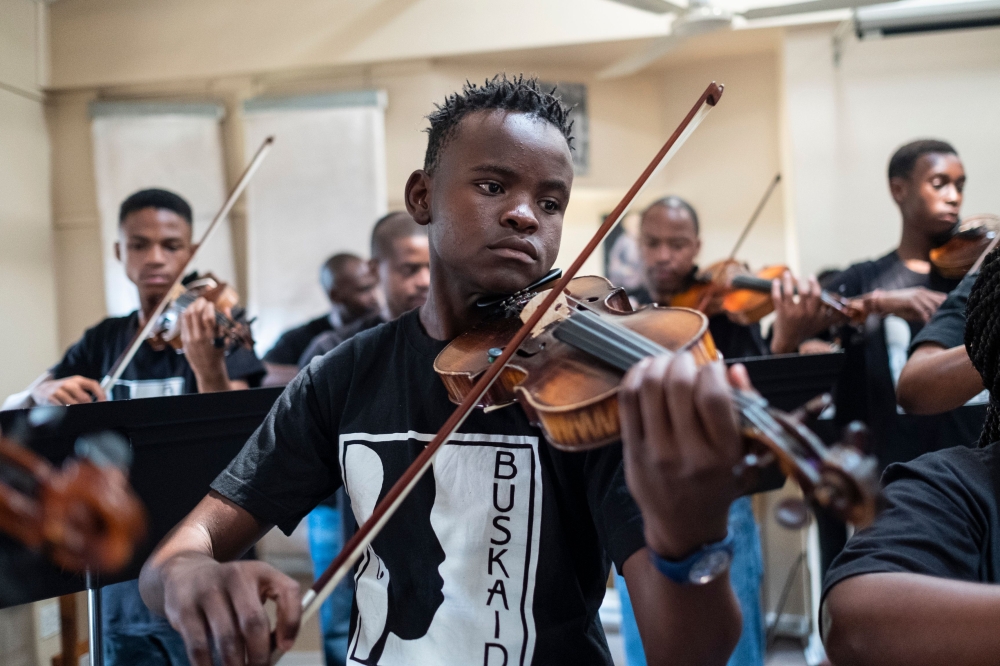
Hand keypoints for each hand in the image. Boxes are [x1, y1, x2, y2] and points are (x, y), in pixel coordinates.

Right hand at [31, 376, 105, 404]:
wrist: (41, 390)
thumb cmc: (62, 390)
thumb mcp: (75, 387)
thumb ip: (86, 392)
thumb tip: (100, 402)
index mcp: (77, 380)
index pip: (93, 384)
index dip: (101, 394)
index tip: (104, 402)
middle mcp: (69, 383)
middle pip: (84, 397)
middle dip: (88, 406)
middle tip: (89, 410)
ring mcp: (59, 390)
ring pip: (74, 404)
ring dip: (76, 408)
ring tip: (75, 409)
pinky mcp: (50, 398)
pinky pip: (62, 408)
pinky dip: (65, 411)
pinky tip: (64, 410)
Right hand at [161, 554, 300, 665]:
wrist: (188, 573)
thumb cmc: (233, 590)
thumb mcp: (257, 589)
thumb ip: (275, 612)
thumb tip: (280, 649)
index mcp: (261, 571)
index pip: (287, 590)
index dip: (291, 621)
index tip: (286, 646)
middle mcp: (235, 577)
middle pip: (253, 622)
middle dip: (259, 654)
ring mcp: (208, 591)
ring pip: (227, 638)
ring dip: (235, 664)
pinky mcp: (184, 609)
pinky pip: (199, 646)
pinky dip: (208, 665)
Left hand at [180, 297, 229, 391]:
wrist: (208, 371)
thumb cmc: (219, 355)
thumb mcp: (225, 340)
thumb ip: (225, 324)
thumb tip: (226, 309)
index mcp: (210, 338)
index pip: (208, 317)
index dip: (209, 307)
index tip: (211, 304)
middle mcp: (198, 338)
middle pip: (194, 314)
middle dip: (198, 303)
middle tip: (203, 300)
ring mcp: (189, 339)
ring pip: (186, 317)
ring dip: (191, 307)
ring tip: (196, 304)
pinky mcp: (184, 341)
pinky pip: (182, 324)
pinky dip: (186, 315)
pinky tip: (190, 312)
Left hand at [619, 353, 747, 559]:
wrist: (685, 527)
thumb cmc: (719, 484)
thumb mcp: (745, 454)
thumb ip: (745, 409)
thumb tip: (732, 368)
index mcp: (723, 454)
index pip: (713, 397)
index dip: (712, 370)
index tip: (714, 367)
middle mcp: (688, 454)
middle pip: (677, 386)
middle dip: (683, 361)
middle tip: (688, 360)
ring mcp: (656, 453)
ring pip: (649, 388)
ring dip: (658, 363)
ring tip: (667, 362)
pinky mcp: (631, 451)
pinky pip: (627, 401)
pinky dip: (635, 376)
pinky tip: (646, 370)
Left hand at [770, 272, 836, 353]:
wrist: (789, 341)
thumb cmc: (806, 330)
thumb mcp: (822, 325)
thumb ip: (833, 317)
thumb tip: (847, 311)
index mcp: (815, 313)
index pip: (817, 295)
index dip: (814, 284)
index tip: (811, 277)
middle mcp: (804, 312)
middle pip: (804, 292)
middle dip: (802, 281)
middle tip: (800, 277)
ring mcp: (791, 312)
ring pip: (789, 292)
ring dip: (788, 280)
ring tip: (787, 273)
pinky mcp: (780, 313)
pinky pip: (777, 297)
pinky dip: (776, 287)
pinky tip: (776, 281)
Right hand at [859, 287, 945, 323]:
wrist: (882, 301)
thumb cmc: (896, 305)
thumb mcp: (911, 307)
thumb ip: (922, 311)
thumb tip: (932, 319)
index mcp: (923, 292)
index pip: (941, 297)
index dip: (948, 304)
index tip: (954, 312)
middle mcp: (922, 292)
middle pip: (940, 301)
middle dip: (946, 310)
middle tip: (952, 320)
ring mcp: (917, 296)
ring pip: (933, 307)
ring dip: (937, 316)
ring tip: (943, 324)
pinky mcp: (912, 301)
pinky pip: (923, 311)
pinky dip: (927, 319)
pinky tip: (929, 325)